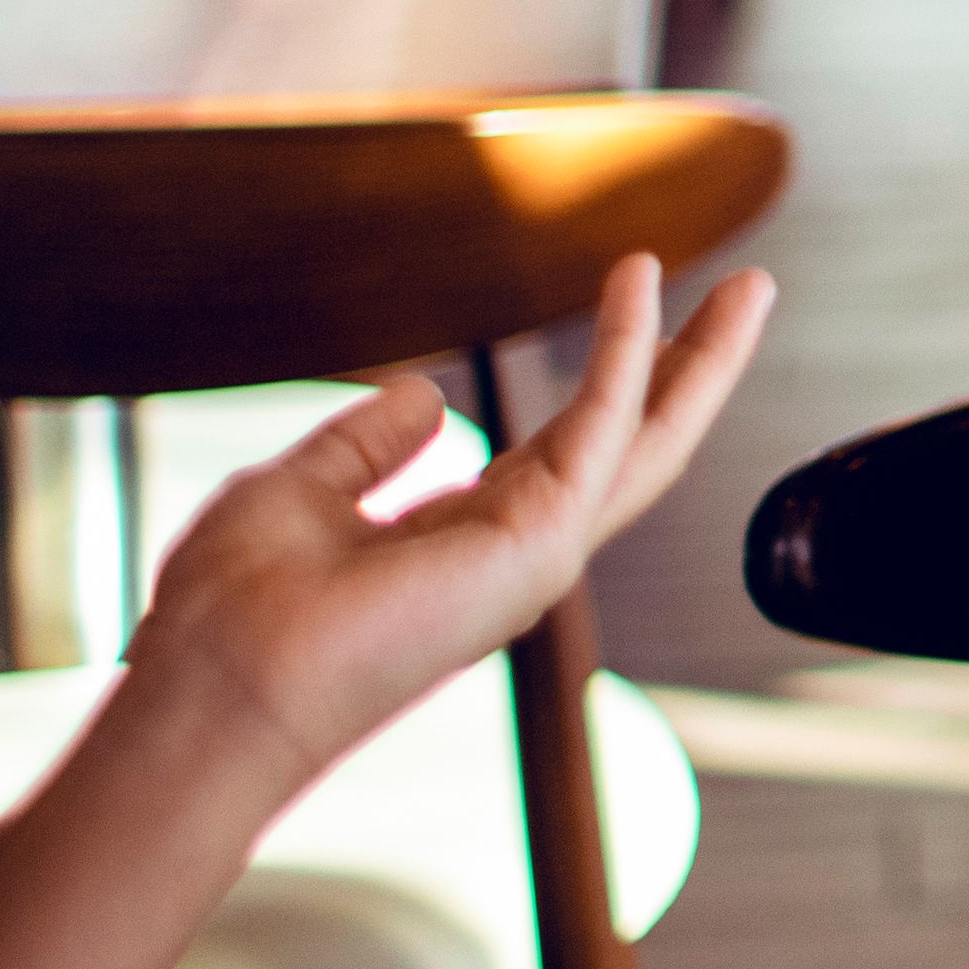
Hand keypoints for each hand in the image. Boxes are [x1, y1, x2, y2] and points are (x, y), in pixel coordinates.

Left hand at [122, 255, 774, 798]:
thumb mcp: (300, 492)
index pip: (569, 448)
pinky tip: (639, 283)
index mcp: (466, 543)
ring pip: (651, 440)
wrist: (216, 685)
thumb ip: (366, 445)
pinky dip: (627, 350)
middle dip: (696, 367)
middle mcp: (517, 553)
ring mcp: (537, 556)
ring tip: (752, 287)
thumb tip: (427, 395)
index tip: (640, 300)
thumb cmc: (235, 611)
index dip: (612, 373)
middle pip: (636, 443)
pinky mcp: (538, 543)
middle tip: (749, 294)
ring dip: (703, 358)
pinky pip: (603, 426)